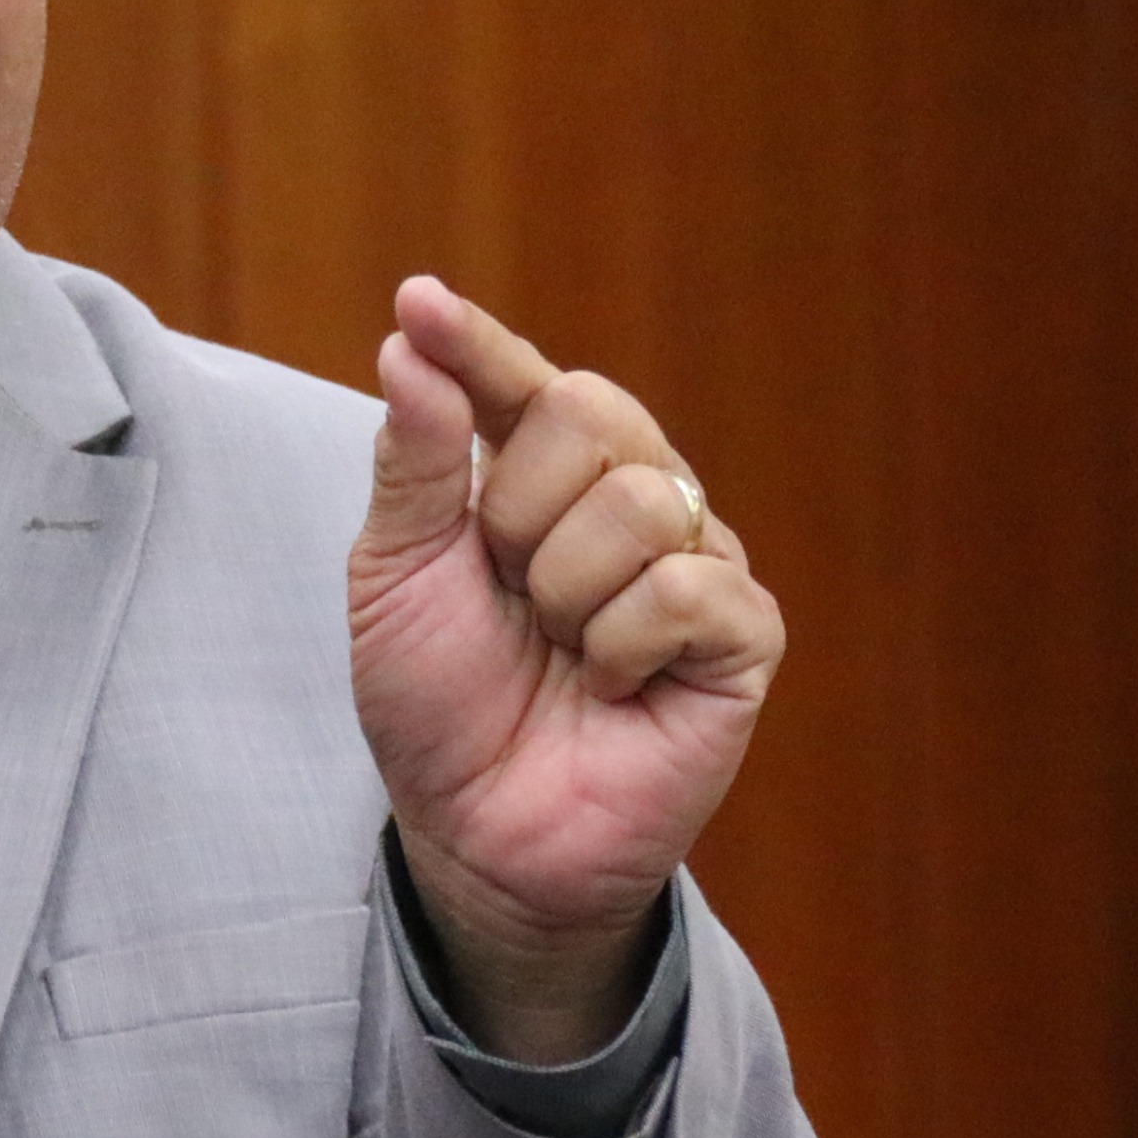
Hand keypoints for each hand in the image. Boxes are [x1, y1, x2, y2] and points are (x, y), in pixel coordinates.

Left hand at [349, 277, 783, 1062]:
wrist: (478, 834)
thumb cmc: (438, 704)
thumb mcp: (394, 576)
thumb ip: (414, 459)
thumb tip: (409, 344)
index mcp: (538, 471)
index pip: (516, 377)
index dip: (473, 341)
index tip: (418, 303)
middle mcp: (628, 494)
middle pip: (591, 411)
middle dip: (518, 509)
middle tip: (507, 590)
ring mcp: (695, 558)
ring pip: (641, 501)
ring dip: (565, 590)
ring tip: (558, 650)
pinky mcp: (743, 635)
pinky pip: (686, 587)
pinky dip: (622, 644)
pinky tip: (610, 686)